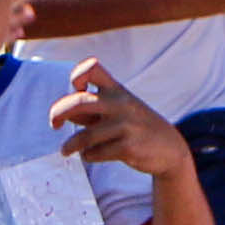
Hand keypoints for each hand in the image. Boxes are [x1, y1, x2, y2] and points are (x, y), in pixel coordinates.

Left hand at [53, 58, 192, 180]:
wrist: (170, 148)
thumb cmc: (135, 126)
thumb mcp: (118, 109)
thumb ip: (91, 109)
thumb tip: (62, 115)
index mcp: (116, 89)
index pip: (90, 68)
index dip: (77, 77)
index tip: (76, 90)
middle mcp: (120, 103)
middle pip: (77, 102)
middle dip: (58, 114)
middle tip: (54, 124)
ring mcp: (125, 125)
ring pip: (83, 136)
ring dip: (70, 146)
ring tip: (66, 150)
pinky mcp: (127, 147)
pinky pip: (93, 153)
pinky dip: (88, 156)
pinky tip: (92, 155)